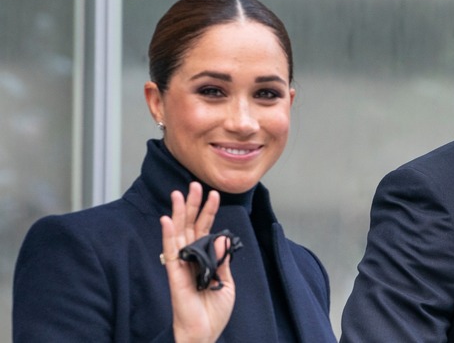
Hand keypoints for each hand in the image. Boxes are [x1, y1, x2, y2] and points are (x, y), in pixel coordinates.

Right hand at [160, 182, 234, 342]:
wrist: (205, 332)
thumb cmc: (214, 310)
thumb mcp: (227, 281)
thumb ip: (223, 259)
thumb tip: (221, 237)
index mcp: (204, 258)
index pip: (206, 229)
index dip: (209, 211)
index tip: (213, 194)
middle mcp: (191, 258)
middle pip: (190, 226)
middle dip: (192, 205)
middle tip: (194, 185)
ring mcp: (182, 265)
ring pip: (179, 233)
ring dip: (179, 213)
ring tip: (179, 193)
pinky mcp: (175, 275)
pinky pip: (170, 252)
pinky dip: (168, 235)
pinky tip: (167, 220)